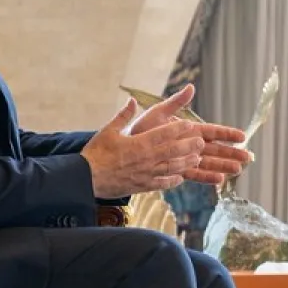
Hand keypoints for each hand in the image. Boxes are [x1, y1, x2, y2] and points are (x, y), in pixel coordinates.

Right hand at [81, 86, 208, 198]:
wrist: (85, 179)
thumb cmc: (95, 153)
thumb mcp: (108, 130)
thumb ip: (123, 116)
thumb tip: (132, 100)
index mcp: (139, 143)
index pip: (164, 133)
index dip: (179, 128)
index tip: (190, 124)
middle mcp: (146, 159)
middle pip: (173, 151)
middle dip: (189, 146)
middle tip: (201, 142)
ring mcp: (146, 174)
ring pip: (172, 168)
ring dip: (186, 163)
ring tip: (197, 159)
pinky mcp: (142, 186)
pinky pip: (162, 183)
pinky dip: (173, 180)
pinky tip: (180, 177)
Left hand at [124, 86, 252, 186]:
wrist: (124, 149)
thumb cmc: (141, 129)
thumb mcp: (158, 112)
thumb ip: (176, 103)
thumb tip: (191, 88)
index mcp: (187, 130)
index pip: (212, 131)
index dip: (227, 134)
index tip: (243, 137)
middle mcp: (188, 144)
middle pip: (215, 149)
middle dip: (231, 153)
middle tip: (249, 158)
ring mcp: (183, 158)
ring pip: (208, 163)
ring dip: (223, 166)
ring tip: (238, 170)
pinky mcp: (176, 170)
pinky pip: (194, 175)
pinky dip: (206, 177)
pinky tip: (219, 181)